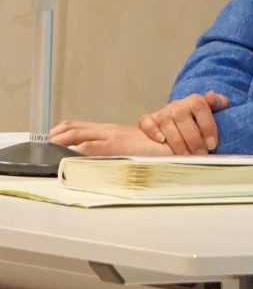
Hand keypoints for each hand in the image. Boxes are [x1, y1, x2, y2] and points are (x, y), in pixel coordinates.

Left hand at [49, 121, 173, 156]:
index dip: (60, 132)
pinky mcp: (116, 146)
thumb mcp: (130, 148)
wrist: (173, 144)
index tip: (48, 141)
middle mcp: (108, 130)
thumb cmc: (155, 148)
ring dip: (60, 143)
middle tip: (42, 147)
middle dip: (54, 137)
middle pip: (73, 128)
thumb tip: (97, 161)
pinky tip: (67, 158)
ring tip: (48, 151)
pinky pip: (91, 148)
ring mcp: (112, 136)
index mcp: (110, 131)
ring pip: (78, 135)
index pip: (78, 127)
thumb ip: (113, 151)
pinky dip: (76, 152)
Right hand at [138, 91, 229, 154]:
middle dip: (193, 138)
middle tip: (200, 154)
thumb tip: (212, 95)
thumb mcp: (209, 118)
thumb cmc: (195, 128)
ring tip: (184, 156)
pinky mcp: (147, 122)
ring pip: (166, 120)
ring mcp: (161, 113)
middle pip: (183, 115)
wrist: (172, 132)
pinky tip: (161, 141)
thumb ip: (215, 106)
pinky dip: (153, 131)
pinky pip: (146, 122)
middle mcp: (177, 105)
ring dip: (176, 140)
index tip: (212, 144)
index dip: (207, 124)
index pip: (200, 105)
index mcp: (193, 102)